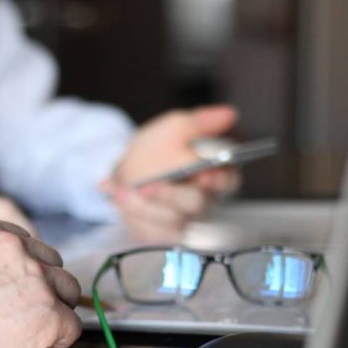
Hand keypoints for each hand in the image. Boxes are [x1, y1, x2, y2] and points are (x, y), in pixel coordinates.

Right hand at [0, 216, 81, 347]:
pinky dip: (56, 341)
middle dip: (39, 287)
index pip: (21, 241)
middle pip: (49, 261)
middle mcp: (10, 246)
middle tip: (17, 315)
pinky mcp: (50, 313)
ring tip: (24, 333)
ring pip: (67, 289)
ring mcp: (34, 278)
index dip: (19, 270)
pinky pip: (71, 326)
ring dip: (52, 310)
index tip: (9, 290)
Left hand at [102, 105, 240, 239]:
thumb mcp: (177, 127)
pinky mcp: (161, 233)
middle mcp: (203, 202)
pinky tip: (119, 196)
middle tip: (149, 186)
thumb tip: (228, 114)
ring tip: (124, 190)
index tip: (205, 175)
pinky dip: (132, 214)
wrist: (132, 166)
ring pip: (169, 220)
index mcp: (215, 175)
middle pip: (195, 205)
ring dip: (144, 206)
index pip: (227, 182)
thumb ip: (201, 122)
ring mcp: (182, 220)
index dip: (218, 180)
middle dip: (172, 196)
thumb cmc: (160, 147)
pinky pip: (149, 231)